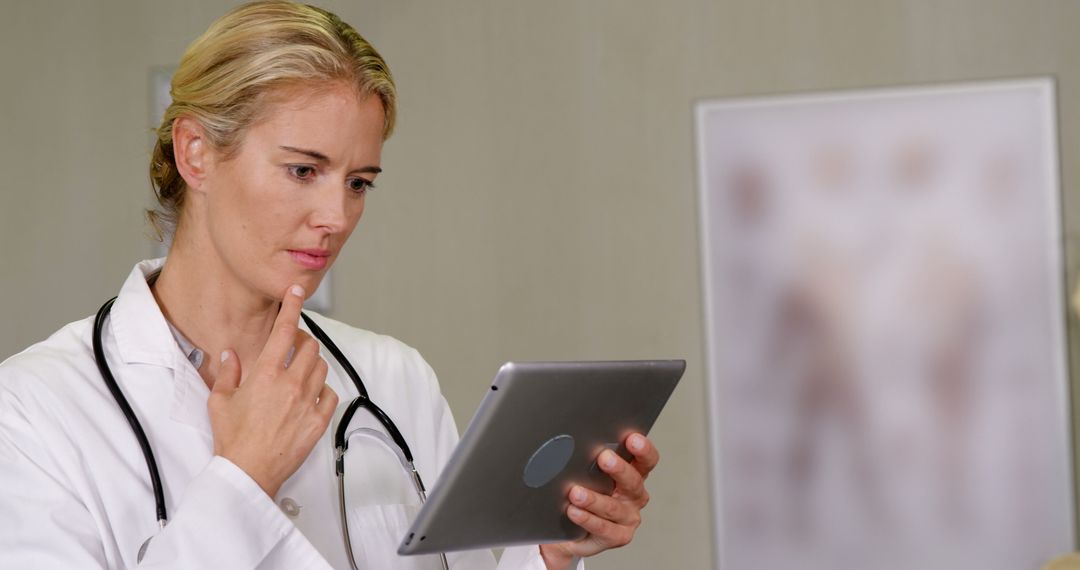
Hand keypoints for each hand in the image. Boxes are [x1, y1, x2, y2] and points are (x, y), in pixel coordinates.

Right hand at [207, 284, 338, 496]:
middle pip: (310, 346)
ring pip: (321, 367)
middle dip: (302, 341)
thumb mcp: (219, 401)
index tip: (297, 292)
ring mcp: (308, 401)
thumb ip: (228, 372)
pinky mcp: (319, 420)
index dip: (292, 306)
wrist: (249, 472)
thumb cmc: (233, 439)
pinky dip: (322, 391)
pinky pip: (330, 394)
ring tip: (299, 373)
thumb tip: (230, 354)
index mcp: (265, 373)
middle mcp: (291, 383)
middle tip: (292, 347)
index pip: (285, 329)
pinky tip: (309, 397)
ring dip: (312, 364)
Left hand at [539, 433, 658, 569]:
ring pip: (613, 507)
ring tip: (576, 492)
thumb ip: (591, 461)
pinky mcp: (618, 537)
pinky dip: (587, 519)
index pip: (646, 461)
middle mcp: (634, 497)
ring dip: (593, 499)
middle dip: (619, 469)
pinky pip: (602, 528)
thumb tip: (578, 443)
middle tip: (604, 458)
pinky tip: (574, 511)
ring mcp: (628, 518)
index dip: (643, 450)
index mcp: (633, 476)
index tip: (632, 439)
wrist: (568, 532)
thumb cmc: (581, 494)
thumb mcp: (588, 475)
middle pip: (633, 482)